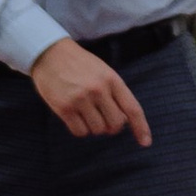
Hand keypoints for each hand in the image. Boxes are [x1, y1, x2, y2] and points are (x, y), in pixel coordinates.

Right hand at [30, 39, 152, 142]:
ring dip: (94, 126)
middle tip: (102, 117)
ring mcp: (81, 99)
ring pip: (98, 130)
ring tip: (85, 111)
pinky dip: (80, 129)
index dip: (141, 127)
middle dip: (111, 126)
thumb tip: (124, 121)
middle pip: (116, 124)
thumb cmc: (79, 64)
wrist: (50, 53)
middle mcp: (98, 90)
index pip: (132, 108)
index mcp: (111, 79)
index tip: (145, 142)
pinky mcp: (65, 108)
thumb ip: (115, 93)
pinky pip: (80, 132)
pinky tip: (75, 116)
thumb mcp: (103, 71)